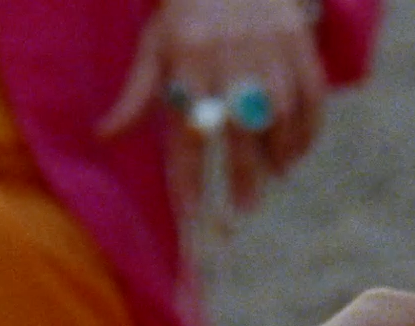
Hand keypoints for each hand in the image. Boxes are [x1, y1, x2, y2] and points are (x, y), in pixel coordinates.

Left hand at [97, 0, 322, 213]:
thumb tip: (103, 137)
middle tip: (244, 209)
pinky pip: (311, 93)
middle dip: (242, 175)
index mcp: (186, 61)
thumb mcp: (153, 48)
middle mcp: (227, 56)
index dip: (190, 179)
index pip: (187, 134)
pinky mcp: (298, 39)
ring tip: (275, 176)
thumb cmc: (185, 15)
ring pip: (279, 114)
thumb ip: (135, 96)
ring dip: (279, 152)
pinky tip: (297, 151)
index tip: (192, 217)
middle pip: (237, 130)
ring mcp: (267, 47)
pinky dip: (308, 128)